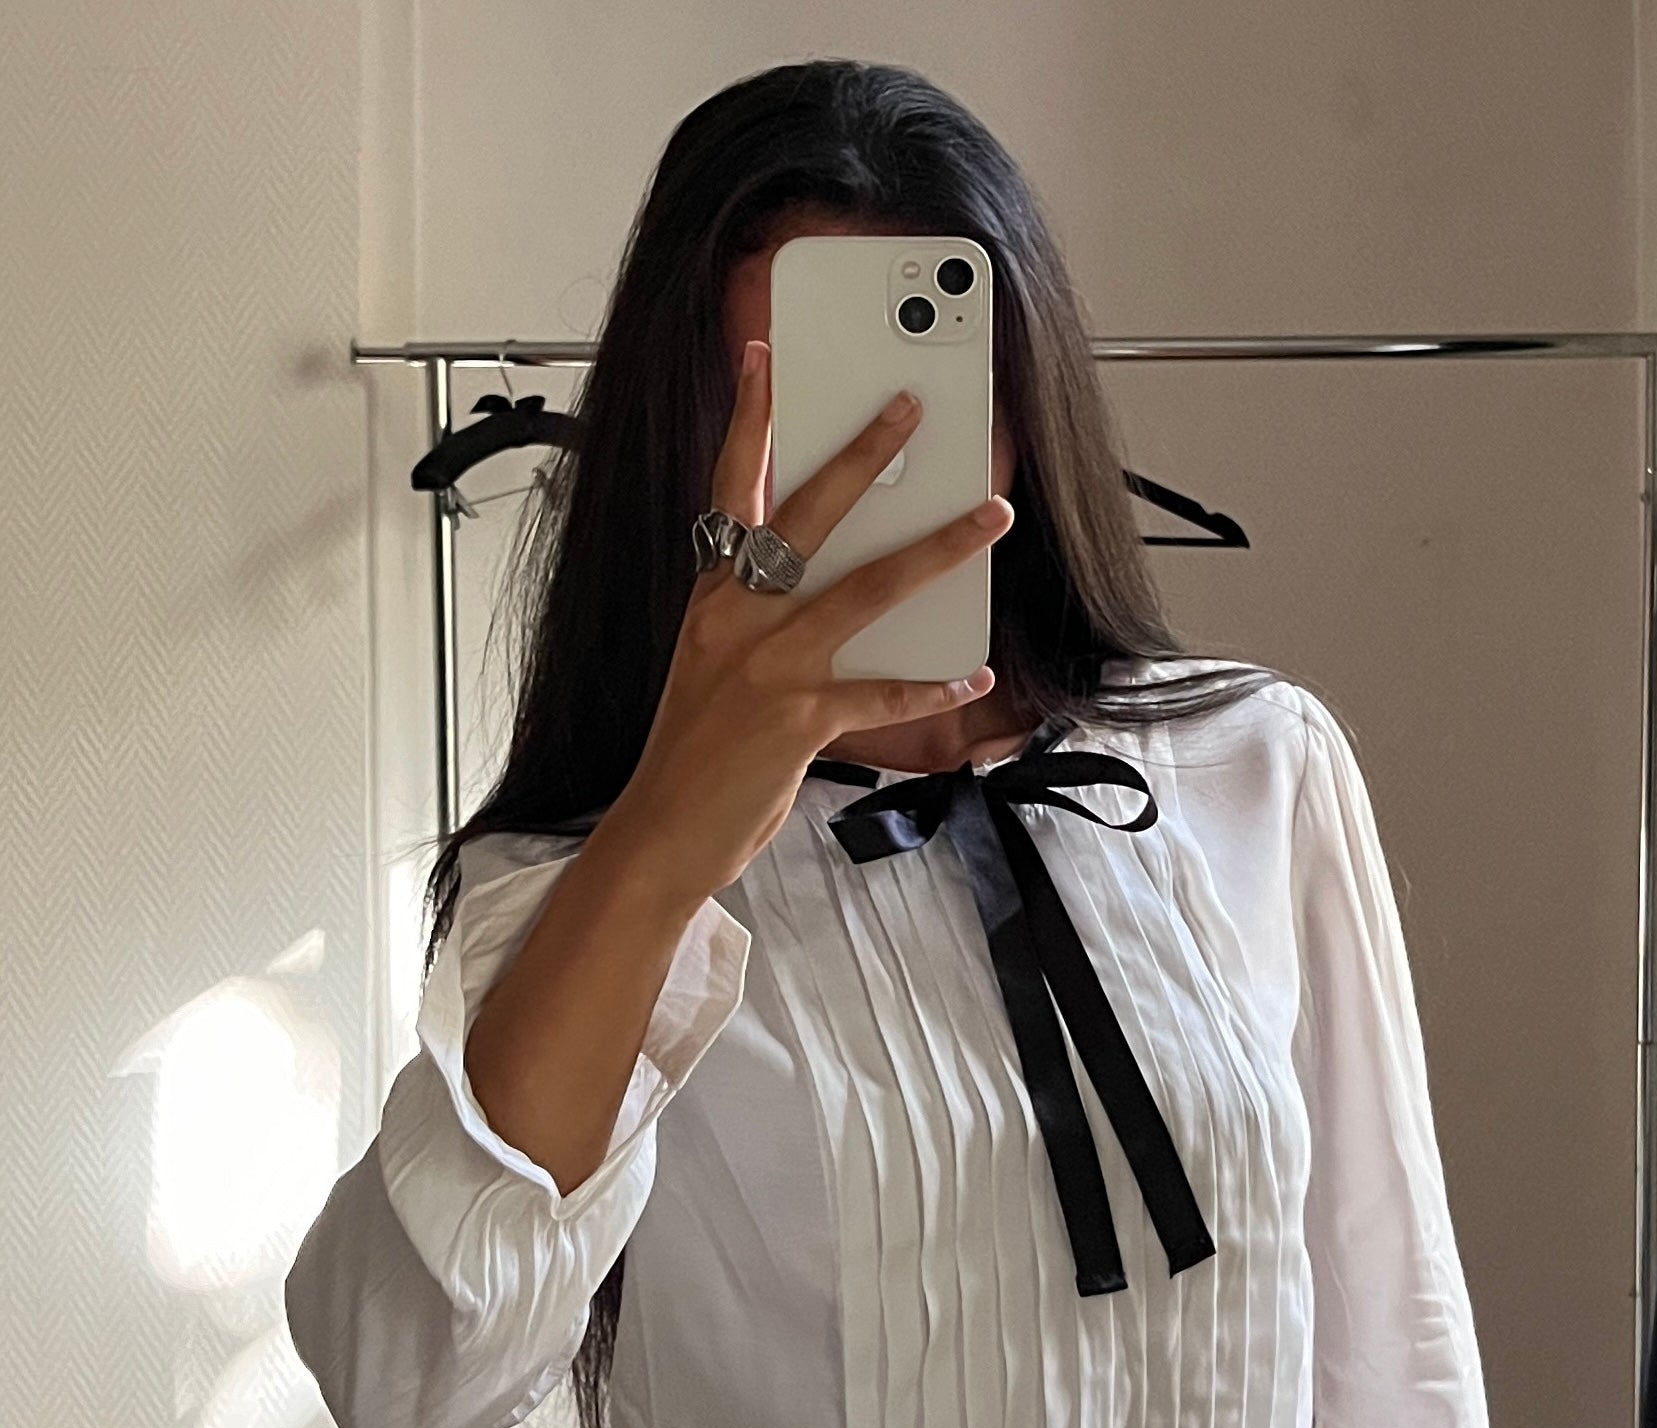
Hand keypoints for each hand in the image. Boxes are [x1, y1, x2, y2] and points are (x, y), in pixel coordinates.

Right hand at [608, 335, 1012, 908]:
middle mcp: (738, 618)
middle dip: (864, 453)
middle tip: (910, 407)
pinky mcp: (799, 720)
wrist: (660, 832)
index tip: (766, 359)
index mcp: (713, 598)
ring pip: (866, 589)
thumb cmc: (690, 755)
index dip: (748, 420)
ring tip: (988, 517)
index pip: (728, 489)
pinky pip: (881, 694)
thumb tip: (819, 585)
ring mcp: (769, 666)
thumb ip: (756, 618)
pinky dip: (931, 686)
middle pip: (808, 515)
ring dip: (938, 549)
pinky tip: (972, 675)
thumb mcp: (711, 665)